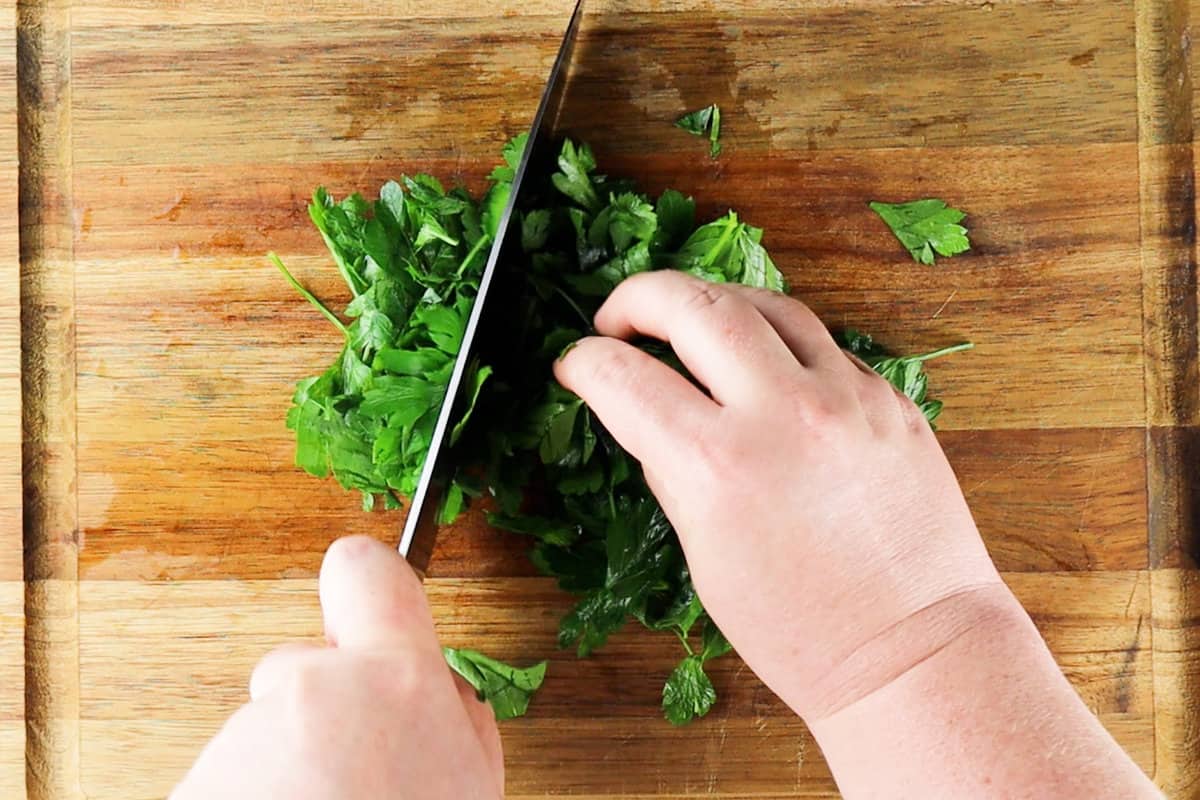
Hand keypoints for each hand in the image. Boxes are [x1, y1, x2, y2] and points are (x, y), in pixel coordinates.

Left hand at [171, 535, 502, 799]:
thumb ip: (458, 727)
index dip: (364, 582)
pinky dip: (248, 793)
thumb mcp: (467, 791)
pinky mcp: (205, 773)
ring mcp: (255, 737)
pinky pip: (231, 770)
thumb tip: (441, 694)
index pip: (369, 574)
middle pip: (307, 664)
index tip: (360, 586)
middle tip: (345, 779)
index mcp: (406, 687)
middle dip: (317, 708)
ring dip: (282, 767)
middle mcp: (324, 694)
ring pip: (267, 728)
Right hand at [555, 271, 1006, 719]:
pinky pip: (821, 343)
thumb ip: (669, 468)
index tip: (577, 364)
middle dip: (637, 298)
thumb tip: (644, 412)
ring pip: (764, 303)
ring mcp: (845, 399)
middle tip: (617, 317)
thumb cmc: (800, 628)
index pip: (623, 377)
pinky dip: (776, 341)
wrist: (913, 650)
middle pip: (693, 304)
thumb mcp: (704, 555)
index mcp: (717, 467)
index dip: (584, 362)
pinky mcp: (888, 399)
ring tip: (688, 323)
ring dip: (711, 302)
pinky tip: (759, 364)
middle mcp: (782, 414)